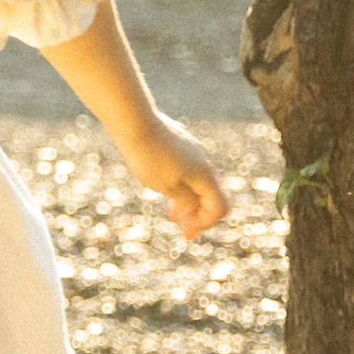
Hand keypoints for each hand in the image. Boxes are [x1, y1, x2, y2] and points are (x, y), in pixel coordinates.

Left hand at [123, 116, 229, 241]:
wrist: (134, 122)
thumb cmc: (149, 157)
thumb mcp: (168, 187)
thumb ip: (186, 201)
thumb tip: (197, 207)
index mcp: (205, 175)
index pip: (219, 207)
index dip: (205, 223)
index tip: (184, 227)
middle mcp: (204, 161)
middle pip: (209, 195)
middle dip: (197, 215)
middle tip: (184, 232)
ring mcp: (193, 150)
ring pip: (197, 181)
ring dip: (188, 201)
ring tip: (171, 212)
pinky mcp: (180, 142)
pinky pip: (187, 169)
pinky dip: (181, 184)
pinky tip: (164, 187)